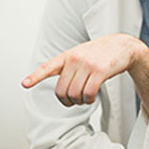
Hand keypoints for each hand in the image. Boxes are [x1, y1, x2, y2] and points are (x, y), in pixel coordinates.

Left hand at [22, 34, 148, 115]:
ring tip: (85, 98)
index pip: (48, 67)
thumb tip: (63, 89)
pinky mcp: (100, 72)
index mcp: (68, 56)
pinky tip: (91, 98)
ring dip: (80, 101)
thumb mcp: (82, 54)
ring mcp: (88, 65)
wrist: (123, 46)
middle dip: (67, 101)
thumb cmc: (102, 53)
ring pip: (75, 94)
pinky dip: (89, 100)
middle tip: (74, 102)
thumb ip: (70, 67)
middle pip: (62, 90)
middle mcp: (75, 59)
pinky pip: (89, 93)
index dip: (36, 76)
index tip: (25, 84)